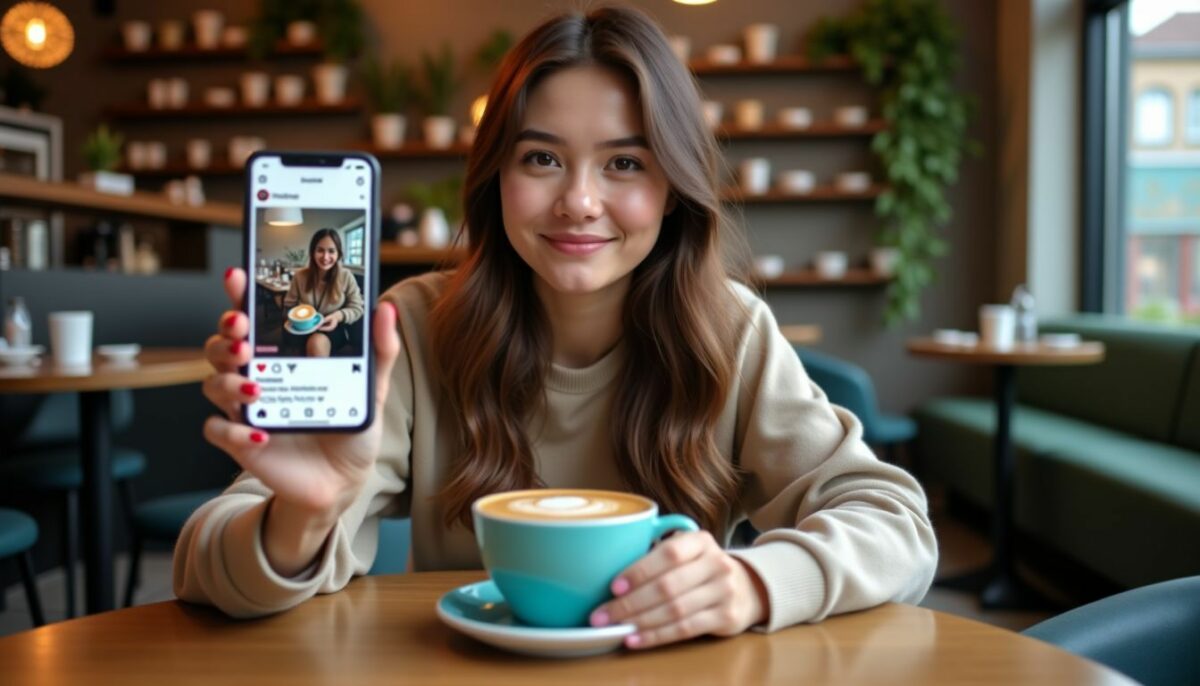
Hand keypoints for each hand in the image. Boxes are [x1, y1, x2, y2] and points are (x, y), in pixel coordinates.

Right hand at [201, 268, 399, 515]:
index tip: (239, 277)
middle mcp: (258, 377)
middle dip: (225, 336)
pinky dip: (231, 430)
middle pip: (221, 347)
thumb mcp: (371, 387)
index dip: (240, 296)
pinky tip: (259, 433)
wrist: (343, 478)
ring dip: (228, 381)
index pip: (253, 319)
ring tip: (258, 388)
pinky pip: (217, 430)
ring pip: (213, 383)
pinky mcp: (242, 442)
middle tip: (244, 335)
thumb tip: (387, 309)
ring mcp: (246, 409)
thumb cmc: (349, 425)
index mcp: (282, 357)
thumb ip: (379, 350)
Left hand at [589, 531, 768, 649]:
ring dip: (640, 622)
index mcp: (700, 541)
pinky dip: (656, 636)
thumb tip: (607, 568)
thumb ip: (658, 553)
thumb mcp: (687, 550)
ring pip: (675, 610)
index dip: (640, 570)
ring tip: (615, 628)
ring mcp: (724, 591)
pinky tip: (636, 639)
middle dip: (630, 603)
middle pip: (668, 586)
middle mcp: (716, 563)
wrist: (746, 587)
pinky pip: (685, 629)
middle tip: (602, 615)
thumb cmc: (700, 567)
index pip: (669, 553)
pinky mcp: (726, 617)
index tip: (614, 585)